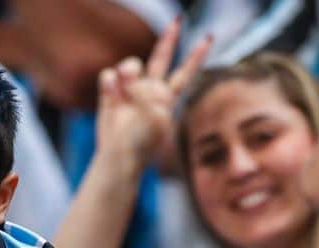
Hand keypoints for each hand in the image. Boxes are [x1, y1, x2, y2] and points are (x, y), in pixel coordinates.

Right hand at [95, 18, 210, 165]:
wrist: (119, 156)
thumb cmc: (140, 143)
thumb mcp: (154, 119)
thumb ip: (151, 95)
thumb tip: (136, 77)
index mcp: (167, 97)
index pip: (185, 72)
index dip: (196, 55)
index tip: (209, 38)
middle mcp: (150, 88)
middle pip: (160, 57)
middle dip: (169, 38)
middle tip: (178, 20)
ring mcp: (130, 88)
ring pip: (131, 64)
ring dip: (128, 77)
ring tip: (125, 97)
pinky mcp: (110, 90)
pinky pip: (109, 74)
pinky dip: (110, 86)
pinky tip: (112, 99)